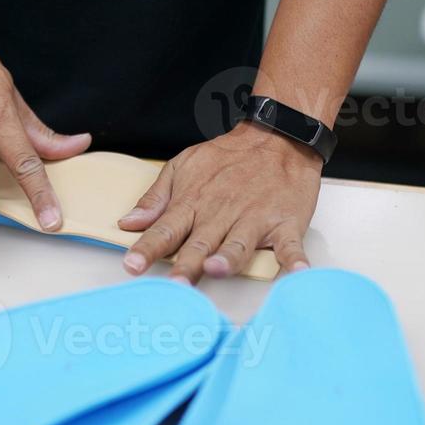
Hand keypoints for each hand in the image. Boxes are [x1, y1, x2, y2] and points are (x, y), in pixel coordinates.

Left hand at [118, 123, 321, 281]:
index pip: (166, 229)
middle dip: (186, 264)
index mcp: (194, 202)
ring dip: (228, 258)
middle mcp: (221, 213)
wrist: (277, 137)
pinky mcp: (285, 223)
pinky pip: (290, 246)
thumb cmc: (229, 158)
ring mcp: (255, 219)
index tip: (132, 265)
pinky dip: (295, 261)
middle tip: (174, 286)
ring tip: (217, 270)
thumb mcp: (183, 167)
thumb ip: (155, 198)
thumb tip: (128, 223)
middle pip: (200, 243)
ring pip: (238, 243)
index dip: (148, 248)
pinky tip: (296, 274)